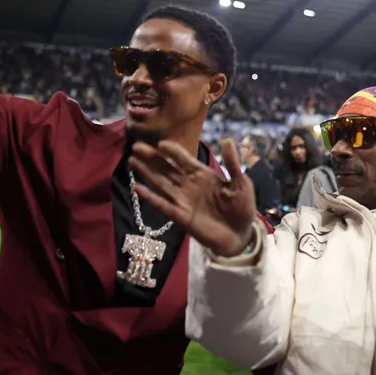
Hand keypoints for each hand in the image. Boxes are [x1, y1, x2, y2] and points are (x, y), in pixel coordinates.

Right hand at [130, 139, 256, 257]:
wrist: (241, 234)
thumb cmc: (242, 207)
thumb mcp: (241, 183)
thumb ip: (232, 163)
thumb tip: (226, 139)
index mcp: (203, 175)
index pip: (184, 159)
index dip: (173, 152)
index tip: (160, 143)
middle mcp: (189, 185)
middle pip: (167, 168)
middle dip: (153, 158)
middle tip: (136, 147)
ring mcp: (184, 200)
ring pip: (161, 183)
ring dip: (147, 173)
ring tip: (132, 161)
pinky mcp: (181, 216)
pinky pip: (163, 205)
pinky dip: (151, 197)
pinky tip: (138, 188)